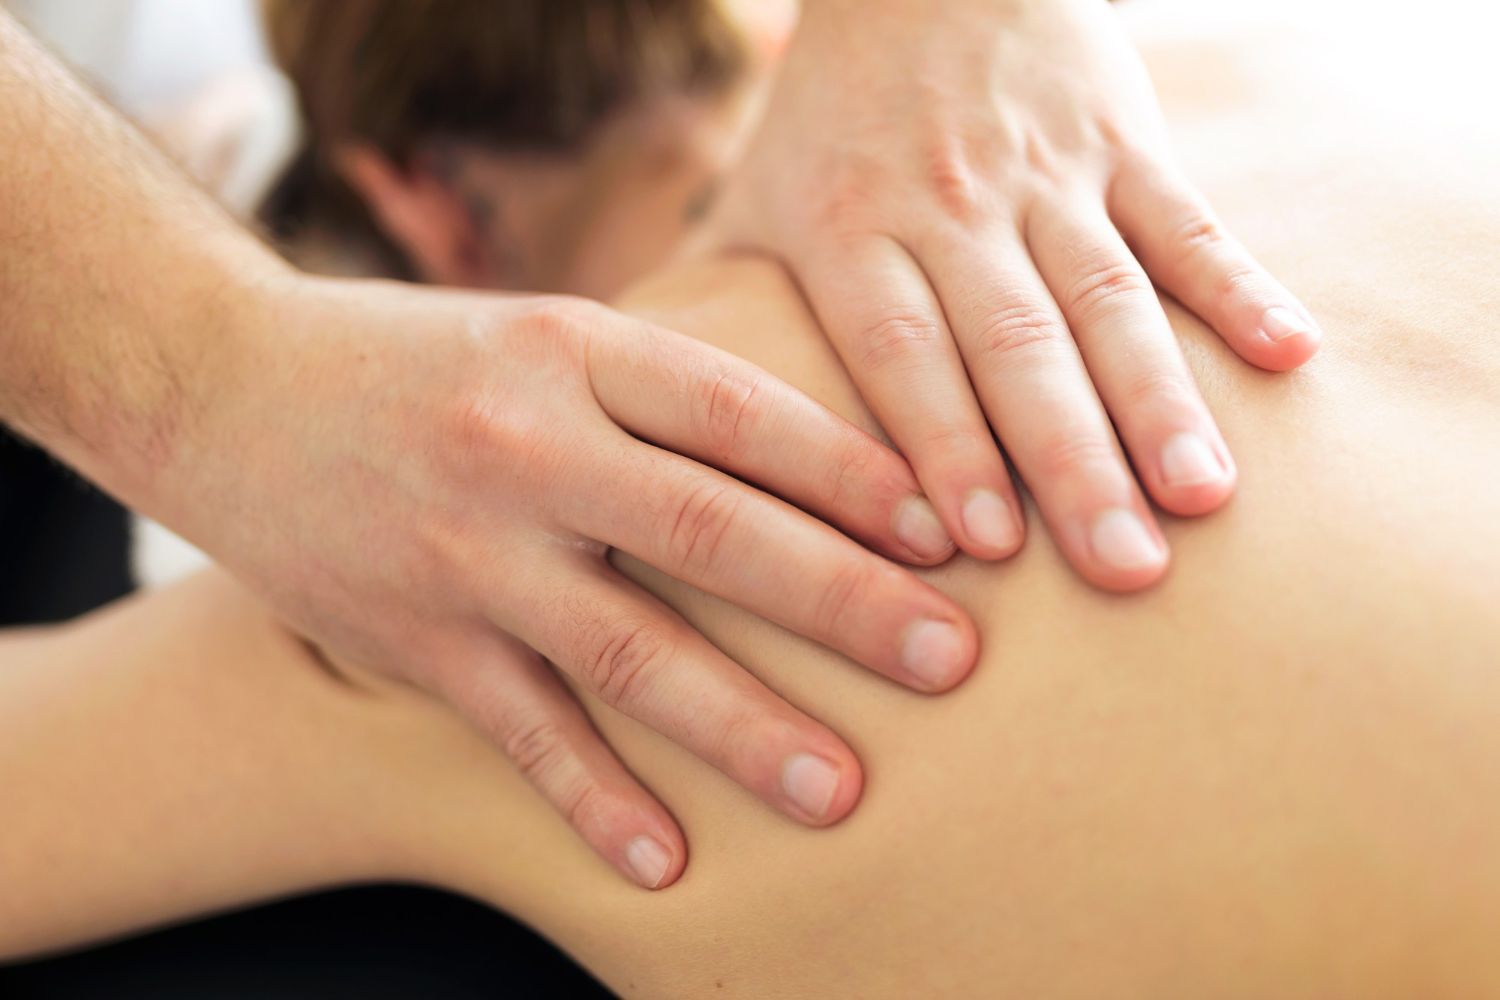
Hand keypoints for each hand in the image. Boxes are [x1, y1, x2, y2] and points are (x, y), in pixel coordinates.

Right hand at [161, 276, 976, 888]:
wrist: (222, 383)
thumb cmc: (424, 360)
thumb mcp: (547, 333)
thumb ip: (664, 388)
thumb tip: (829, 457)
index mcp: (577, 350)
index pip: (741, 414)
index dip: (853, 473)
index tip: (949, 532)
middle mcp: (529, 448)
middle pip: (711, 531)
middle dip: (842, 602)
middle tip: (951, 662)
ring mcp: (469, 550)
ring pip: (628, 650)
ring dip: (742, 727)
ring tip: (839, 792)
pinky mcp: (415, 637)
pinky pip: (523, 730)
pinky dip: (594, 800)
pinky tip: (666, 861)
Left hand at [703, 0, 1320, 589]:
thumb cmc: (833, 118)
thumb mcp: (757, 197)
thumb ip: (722, 306)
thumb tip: (673, 434)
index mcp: (852, 231)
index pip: (902, 351)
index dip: (944, 443)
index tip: (985, 546)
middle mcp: (949, 209)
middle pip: (1016, 346)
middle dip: (1069, 462)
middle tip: (1120, 571)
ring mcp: (1044, 174)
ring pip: (1108, 295)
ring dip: (1159, 398)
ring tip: (1201, 498)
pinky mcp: (1121, 139)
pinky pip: (1186, 218)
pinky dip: (1238, 285)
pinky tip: (1290, 358)